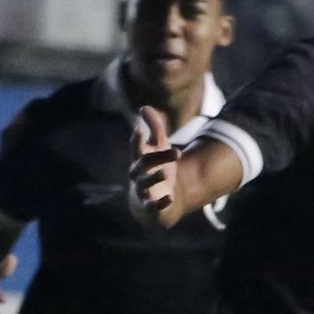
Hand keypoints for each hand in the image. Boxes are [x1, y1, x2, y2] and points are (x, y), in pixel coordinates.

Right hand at [130, 106, 180, 222]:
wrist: (152, 202)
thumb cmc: (155, 168)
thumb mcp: (158, 147)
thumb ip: (155, 127)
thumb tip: (144, 107)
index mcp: (139, 158)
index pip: (136, 147)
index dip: (137, 139)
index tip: (139, 129)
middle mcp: (138, 174)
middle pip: (144, 164)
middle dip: (158, 157)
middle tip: (177, 151)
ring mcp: (143, 191)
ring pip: (145, 185)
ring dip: (154, 179)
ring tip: (165, 174)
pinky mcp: (150, 206)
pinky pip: (153, 206)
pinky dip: (160, 203)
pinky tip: (170, 198)